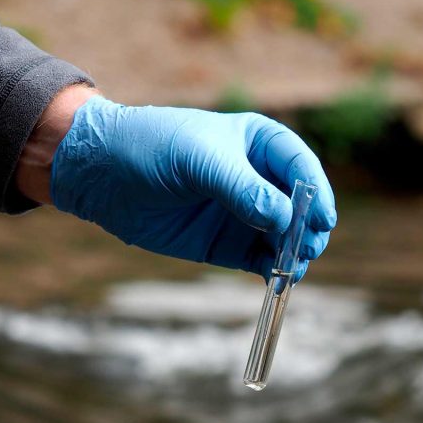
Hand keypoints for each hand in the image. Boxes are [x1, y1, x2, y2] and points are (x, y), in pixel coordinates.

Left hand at [46, 94, 336, 278]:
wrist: (101, 174)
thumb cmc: (150, 147)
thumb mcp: (198, 159)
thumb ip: (242, 188)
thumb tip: (285, 218)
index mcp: (258, 143)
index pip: (300, 166)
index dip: (315, 192)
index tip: (321, 218)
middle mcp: (257, 178)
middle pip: (300, 206)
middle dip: (308, 227)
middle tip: (307, 247)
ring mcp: (244, 213)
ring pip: (285, 237)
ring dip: (294, 253)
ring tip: (291, 267)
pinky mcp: (226, 243)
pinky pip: (261, 260)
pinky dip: (273, 270)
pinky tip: (276, 278)